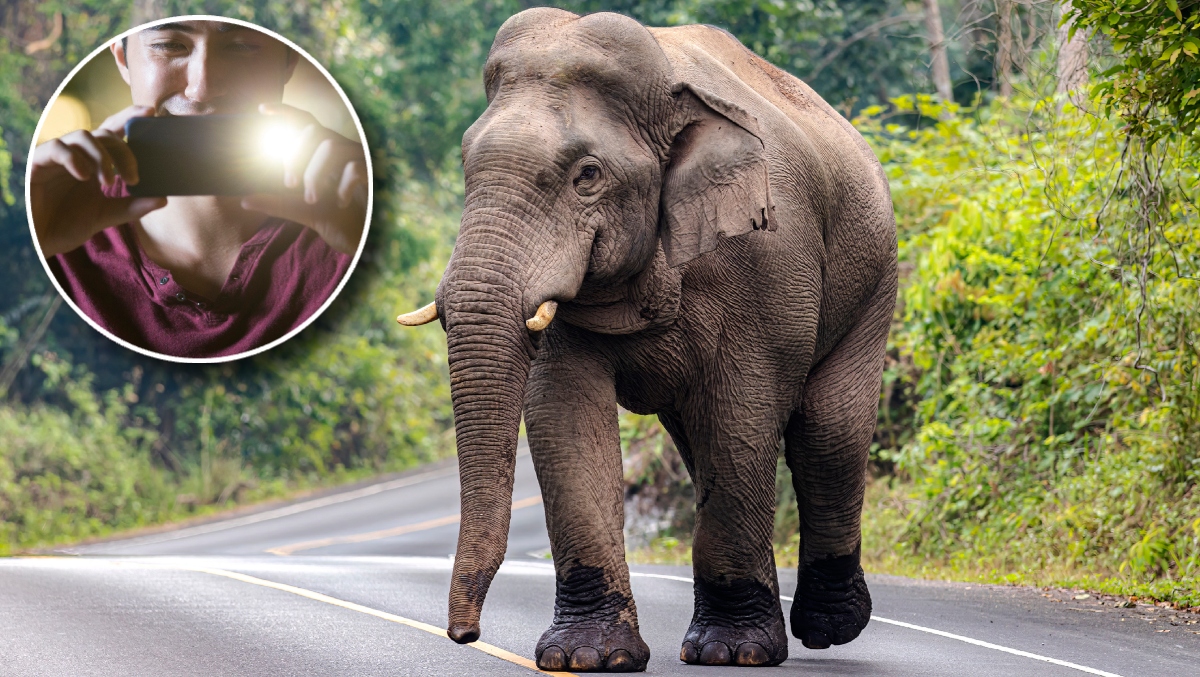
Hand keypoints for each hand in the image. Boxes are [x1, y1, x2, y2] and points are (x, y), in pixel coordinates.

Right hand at [29, 105, 167, 256]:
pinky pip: (57, 148)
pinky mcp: (38, 162)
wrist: (38, 240)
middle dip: (124, 153)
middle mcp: (77, 154)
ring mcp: (58, 156)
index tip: (151, 112)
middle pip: (105, 134)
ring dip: (102, 157)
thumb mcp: (106, 215)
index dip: (130, 118)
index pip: (113, 132)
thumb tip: (163, 198)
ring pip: (83, 136)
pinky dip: (74, 159)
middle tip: (133, 179)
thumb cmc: (67, 225)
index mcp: (94, 162)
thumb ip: (132, 207)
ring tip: (108, 183)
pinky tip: (84, 176)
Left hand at [241, 103, 367, 254]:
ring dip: (315, 173)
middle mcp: (342, 151)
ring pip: (331, 145)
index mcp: (324, 154)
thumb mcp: (303, 210)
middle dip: (296, 154)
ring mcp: (359, 160)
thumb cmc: (337, 219)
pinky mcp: (375, 175)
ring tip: (311, 197)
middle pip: (314, 130)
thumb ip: (278, 203)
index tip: (261, 111)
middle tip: (289, 183)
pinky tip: (339, 202)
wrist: (368, 238)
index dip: (285, 112)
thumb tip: (244, 200)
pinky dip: (341, 186)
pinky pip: (354, 168)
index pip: (305, 123)